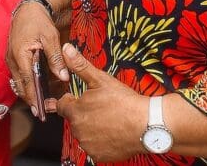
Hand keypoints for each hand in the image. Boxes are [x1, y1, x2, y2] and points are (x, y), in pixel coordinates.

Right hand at [7, 0, 67, 112]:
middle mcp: (12, 59)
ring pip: (18, 82)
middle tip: (41, 111)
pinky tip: (37, 87)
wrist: (28, 9)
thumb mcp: (50, 37)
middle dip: (30, 98)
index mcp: (20, 54)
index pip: (26, 81)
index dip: (33, 96)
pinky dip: (27, 83)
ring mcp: (11, 59)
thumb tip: (63, 77)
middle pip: (20, 85)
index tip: (38, 109)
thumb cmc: (39, 22)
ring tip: (41, 102)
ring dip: (28, 91)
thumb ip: (56, 58)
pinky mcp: (13, 58)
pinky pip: (19, 75)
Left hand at [54, 43, 145, 161]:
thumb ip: (80, 66)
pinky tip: (111, 133)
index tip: (75, 98)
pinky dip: (100, 142)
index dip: (70, 100)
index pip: (61, 106)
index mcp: (75, 111)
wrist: (146, 125)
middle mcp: (78, 130)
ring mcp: (88, 145)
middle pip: (74, 120)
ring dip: (91, 128)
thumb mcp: (100, 79)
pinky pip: (94, 148)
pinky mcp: (98, 156)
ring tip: (108, 119)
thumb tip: (66, 50)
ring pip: (84, 134)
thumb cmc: (124, 102)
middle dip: (83, 113)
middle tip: (100, 107)